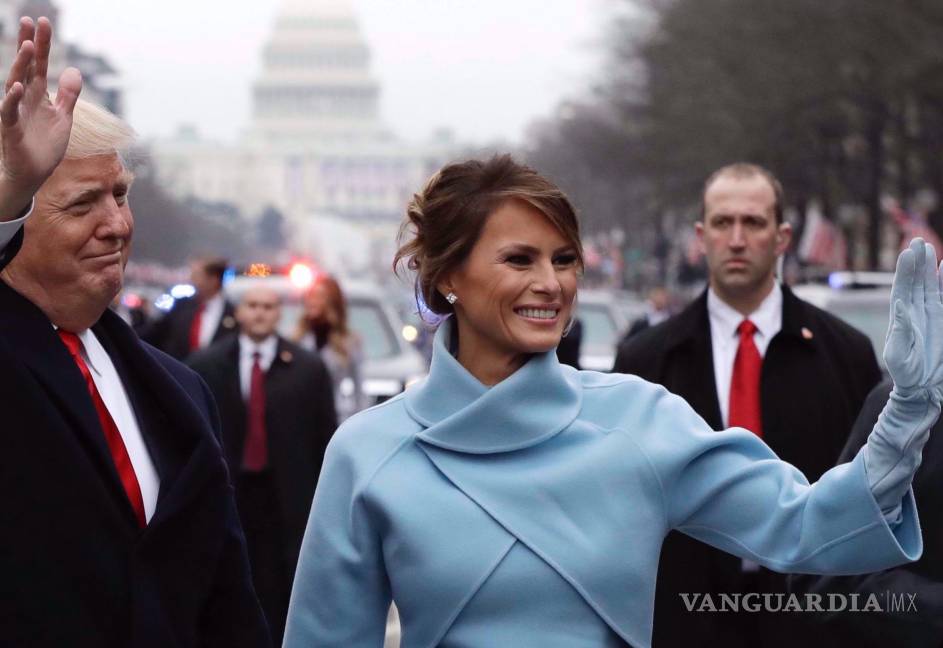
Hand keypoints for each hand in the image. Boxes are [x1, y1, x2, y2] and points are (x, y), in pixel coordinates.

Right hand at [0, 17, 81, 217]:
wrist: (33, 174)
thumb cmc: (44, 146)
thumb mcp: (63, 118)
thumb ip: (68, 95)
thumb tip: (74, 70)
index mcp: (38, 95)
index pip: (40, 64)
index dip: (43, 44)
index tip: (43, 21)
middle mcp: (24, 99)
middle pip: (25, 67)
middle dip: (27, 44)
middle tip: (29, 20)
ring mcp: (16, 112)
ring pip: (15, 84)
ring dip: (20, 65)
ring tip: (27, 46)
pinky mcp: (11, 130)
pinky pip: (9, 112)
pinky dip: (10, 100)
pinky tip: (15, 86)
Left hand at [884, 238, 942, 399]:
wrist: (923, 387)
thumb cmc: (905, 374)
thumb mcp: (898, 355)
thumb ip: (899, 331)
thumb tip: (900, 306)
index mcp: (900, 318)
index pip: (902, 289)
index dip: (905, 271)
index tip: (907, 253)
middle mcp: (915, 312)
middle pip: (916, 282)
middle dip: (917, 262)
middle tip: (918, 241)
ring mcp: (931, 315)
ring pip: (930, 286)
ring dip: (930, 268)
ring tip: (929, 247)